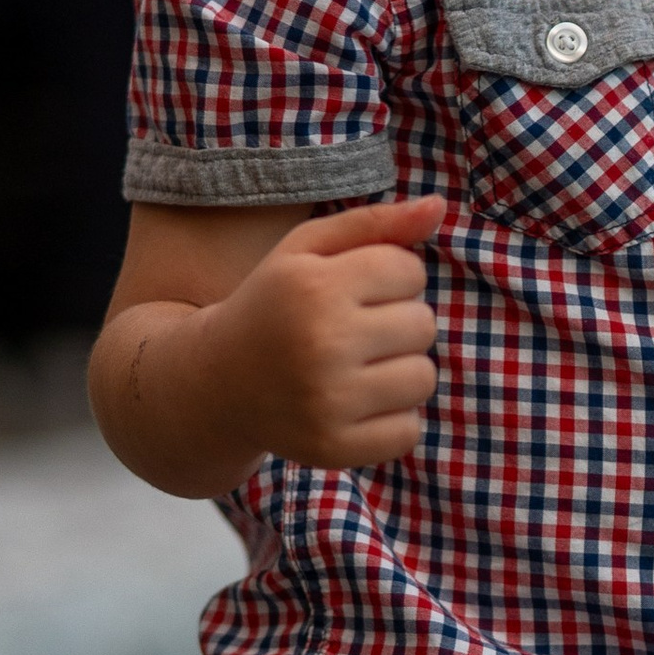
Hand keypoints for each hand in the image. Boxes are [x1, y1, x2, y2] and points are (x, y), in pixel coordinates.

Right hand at [220, 196, 444, 471]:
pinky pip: (409, 431)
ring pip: (423, 378)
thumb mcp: (307, 250)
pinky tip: (354, 404)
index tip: (351, 290)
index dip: (389, 278)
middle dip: (396, 322)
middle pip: (423, 324)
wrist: (214, 382)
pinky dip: (392, 419)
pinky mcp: (333, 448)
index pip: (410, 271)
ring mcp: (327, 403)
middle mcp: (321, 344)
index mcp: (315, 287)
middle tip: (351, 331)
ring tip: (356, 366)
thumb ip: (374, 224)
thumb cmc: (273, 304)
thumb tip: (439, 206)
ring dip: (399, 370)